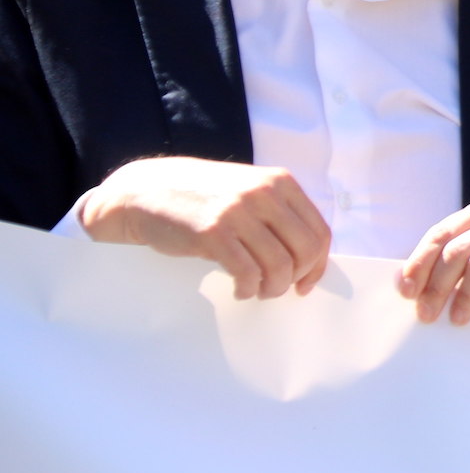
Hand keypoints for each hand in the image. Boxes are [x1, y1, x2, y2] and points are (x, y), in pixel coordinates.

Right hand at [78, 157, 329, 299]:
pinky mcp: (213, 233)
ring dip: (272, 288)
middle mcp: (264, 193)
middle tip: (278, 288)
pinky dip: (248, 289)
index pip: (320, 231)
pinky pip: (247, 273)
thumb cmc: (203, 197)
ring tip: (257, 291)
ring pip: (279, 265)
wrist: (146, 190)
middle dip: (296, 278)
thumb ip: (279, 214)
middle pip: (305, 251)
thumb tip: (308, 259)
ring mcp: (238, 212)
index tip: (305, 283)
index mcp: (281, 182)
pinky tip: (240, 290)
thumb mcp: (249, 191)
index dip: (317, 265)